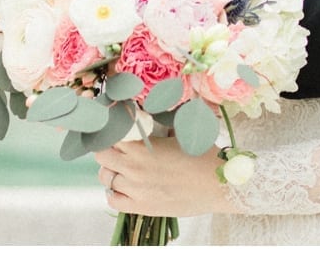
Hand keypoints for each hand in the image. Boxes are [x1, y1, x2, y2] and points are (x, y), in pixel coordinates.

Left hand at [92, 138, 231, 216]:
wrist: (218, 184)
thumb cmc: (202, 154)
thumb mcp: (179, 131)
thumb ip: (158, 124)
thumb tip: (148, 112)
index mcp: (141, 146)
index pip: (109, 135)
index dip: (110, 131)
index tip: (115, 129)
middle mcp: (133, 168)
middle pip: (101, 156)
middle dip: (107, 149)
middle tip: (118, 148)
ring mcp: (135, 190)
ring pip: (105, 178)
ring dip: (111, 170)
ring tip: (123, 167)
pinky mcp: (141, 207)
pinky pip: (113, 200)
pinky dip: (114, 192)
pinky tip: (125, 186)